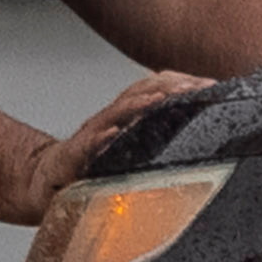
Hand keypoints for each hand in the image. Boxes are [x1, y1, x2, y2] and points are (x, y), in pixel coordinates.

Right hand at [23, 70, 209, 218]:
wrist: (49, 178)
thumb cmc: (96, 165)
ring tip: (160, 99)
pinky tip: (114, 134)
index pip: (159, 89)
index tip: (213, 86)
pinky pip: (88, 143)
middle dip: (168, 88)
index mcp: (130, 115)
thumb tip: (204, 137)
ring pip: (117, 111)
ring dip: (139, 104)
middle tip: (195, 88)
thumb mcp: (134, 150)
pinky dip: (101, 137)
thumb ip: (161, 140)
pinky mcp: (74, 154)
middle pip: (141, 92)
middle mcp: (113, 118)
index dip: (184, 83)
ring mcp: (93, 134)